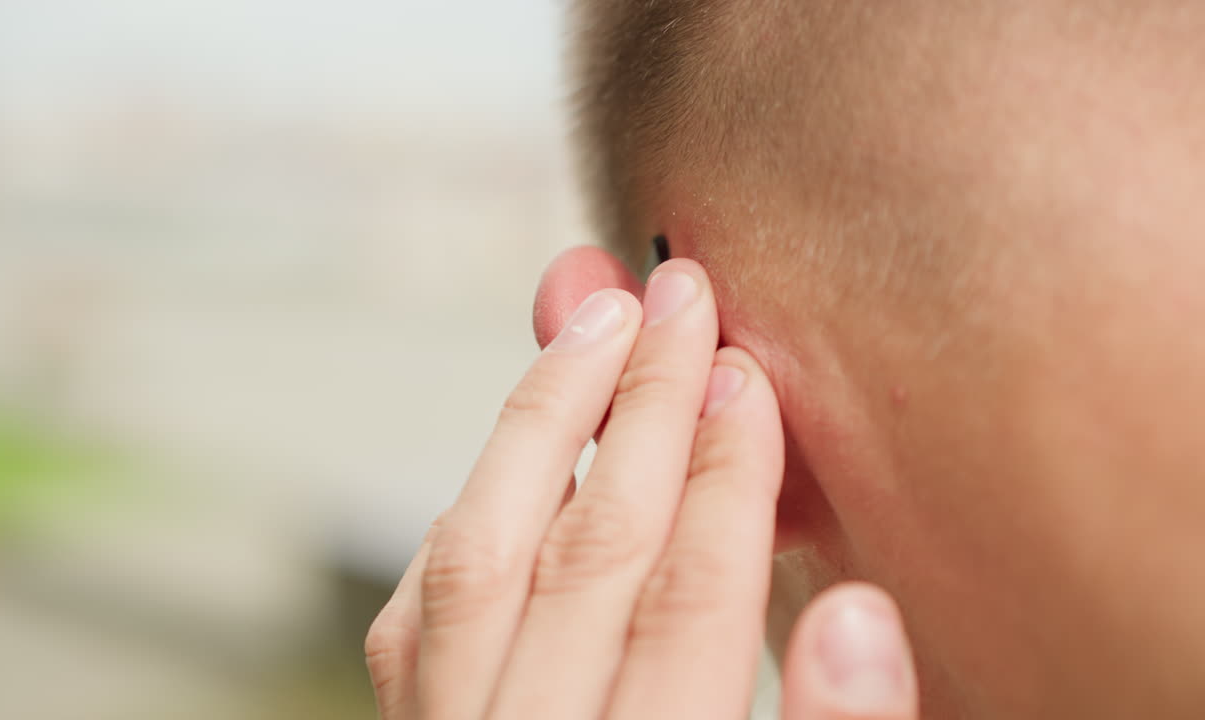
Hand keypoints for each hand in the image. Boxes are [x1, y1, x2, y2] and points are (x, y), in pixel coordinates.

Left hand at [366, 258, 918, 718]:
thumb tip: (858, 621)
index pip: (688, 603)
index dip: (727, 475)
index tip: (747, 375)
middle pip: (587, 552)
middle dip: (644, 410)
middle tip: (679, 299)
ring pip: (475, 562)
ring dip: (539, 427)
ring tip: (591, 325)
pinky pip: (414, 614)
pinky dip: (472, 514)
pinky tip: (512, 458)